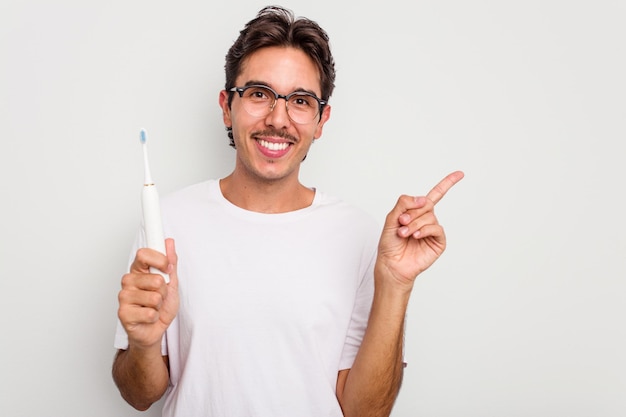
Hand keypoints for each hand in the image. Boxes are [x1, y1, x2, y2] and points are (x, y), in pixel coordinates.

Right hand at [117, 238, 178, 349]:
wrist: (155, 330)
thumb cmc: (161, 306)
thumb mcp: (171, 282)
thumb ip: (170, 262)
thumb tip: (169, 241)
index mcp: (138, 270)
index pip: (143, 254)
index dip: (160, 260)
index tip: (168, 267)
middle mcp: (128, 281)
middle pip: (155, 279)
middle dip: (165, 290)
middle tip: (159, 297)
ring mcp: (124, 297)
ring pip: (155, 297)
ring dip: (160, 305)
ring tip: (154, 307)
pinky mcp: (123, 314)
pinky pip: (149, 312)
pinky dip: (154, 317)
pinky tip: (148, 317)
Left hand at [377, 171, 463, 288]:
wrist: (391, 264)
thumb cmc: (390, 243)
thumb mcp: (391, 218)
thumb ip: (404, 203)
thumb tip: (423, 198)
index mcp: (417, 212)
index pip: (435, 194)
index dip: (447, 183)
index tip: (460, 173)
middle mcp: (427, 219)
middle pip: (427, 204)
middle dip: (412, 212)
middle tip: (401, 222)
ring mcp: (433, 231)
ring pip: (430, 216)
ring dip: (414, 223)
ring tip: (404, 233)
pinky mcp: (438, 242)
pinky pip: (436, 228)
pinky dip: (425, 230)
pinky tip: (416, 236)